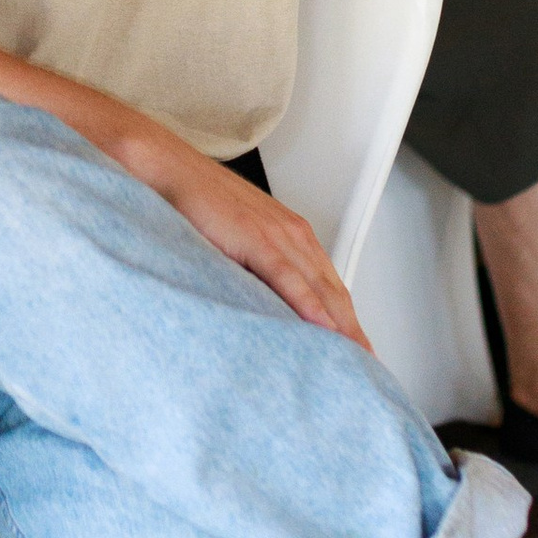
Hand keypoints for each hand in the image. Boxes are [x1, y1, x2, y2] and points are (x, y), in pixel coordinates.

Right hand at [121, 120, 369, 344]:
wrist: (169, 168)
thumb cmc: (196, 202)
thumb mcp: (236, 238)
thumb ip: (253, 267)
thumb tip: (257, 302)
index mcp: (291, 234)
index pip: (329, 287)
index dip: (346, 322)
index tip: (356, 352)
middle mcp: (293, 235)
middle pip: (334, 294)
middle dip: (353, 334)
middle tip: (368, 369)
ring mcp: (277, 236)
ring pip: (321, 290)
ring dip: (342, 328)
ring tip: (355, 362)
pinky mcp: (256, 239)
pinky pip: (289, 278)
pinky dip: (310, 306)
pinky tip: (324, 330)